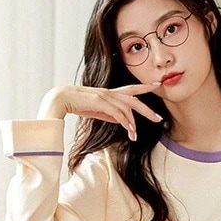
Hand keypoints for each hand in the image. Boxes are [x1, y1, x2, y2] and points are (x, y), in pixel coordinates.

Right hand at [38, 84, 162, 140]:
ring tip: (135, 136)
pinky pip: (118, 113)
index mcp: (110, 93)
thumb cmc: (78, 104)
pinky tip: (129, 130)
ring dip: (133, 123)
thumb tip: (122, 121)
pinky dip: (125, 122)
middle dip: (147, 109)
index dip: (144, 86)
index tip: (157, 84)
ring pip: (127, 108)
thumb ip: (110, 115)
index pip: (131, 88)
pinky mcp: (100, 102)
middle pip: (134, 99)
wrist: (61, 99)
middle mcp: (110, 92)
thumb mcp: (98, 111)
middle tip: (159, 119)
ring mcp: (106, 96)